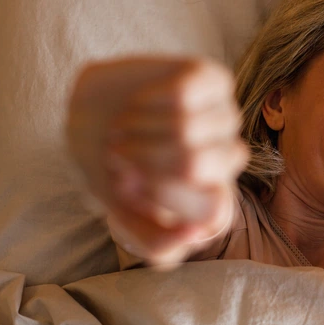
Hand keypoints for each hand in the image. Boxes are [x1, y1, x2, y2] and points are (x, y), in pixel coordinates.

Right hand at [66, 57, 249, 266]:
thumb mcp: (124, 217)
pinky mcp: (215, 80)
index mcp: (217, 199)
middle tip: (117, 152)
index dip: (158, 196)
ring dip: (138, 128)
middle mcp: (229, 159)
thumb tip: (196, 235)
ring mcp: (226, 118)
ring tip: (122, 127)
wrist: (94, 117)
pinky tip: (137, 103)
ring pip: (186, 128)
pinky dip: (149, 100)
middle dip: (141, 158)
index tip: (127, 186)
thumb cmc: (113, 171)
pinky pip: (185, 92)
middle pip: (192, 164)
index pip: (211, 212)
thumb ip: (158, 244)